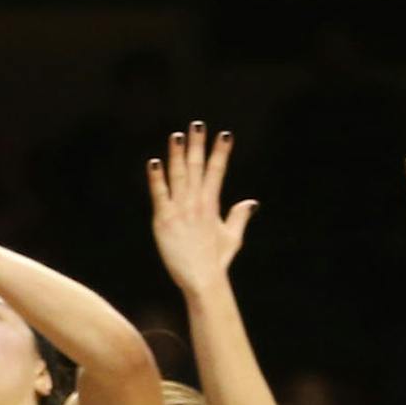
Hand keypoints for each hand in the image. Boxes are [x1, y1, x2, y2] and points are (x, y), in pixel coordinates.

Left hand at [147, 122, 257, 290]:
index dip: (221, 152)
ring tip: (177, 136)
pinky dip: (156, 178)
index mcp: (212, 205)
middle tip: (198, 124)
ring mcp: (180, 210)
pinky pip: (159, 194)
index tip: (224, 134)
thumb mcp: (232, 237)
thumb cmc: (216, 262)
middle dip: (198, 145)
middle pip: (198, 168)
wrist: (202, 280)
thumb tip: (251, 202)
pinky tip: (154, 162)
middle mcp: (197, 203)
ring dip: (178, 155)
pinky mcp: (164, 220)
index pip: (218, 172)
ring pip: (179, 176)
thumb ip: (239, 216)